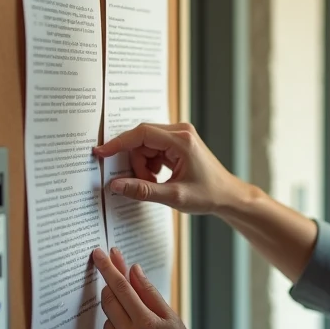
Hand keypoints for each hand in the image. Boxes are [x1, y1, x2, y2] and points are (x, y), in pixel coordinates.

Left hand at [92, 246, 216, 328]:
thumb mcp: (173, 319)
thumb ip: (150, 294)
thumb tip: (134, 271)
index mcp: (146, 323)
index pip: (121, 288)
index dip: (109, 268)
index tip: (99, 254)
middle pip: (108, 300)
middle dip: (108, 283)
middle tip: (109, 268)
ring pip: (108, 319)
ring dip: (115, 309)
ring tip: (135, 315)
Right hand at [93, 122, 244, 214]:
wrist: (229, 196)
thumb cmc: (208, 195)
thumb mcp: (174, 196)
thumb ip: (143, 190)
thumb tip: (116, 185)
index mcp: (181, 140)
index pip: (141, 134)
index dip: (118, 143)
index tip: (101, 152)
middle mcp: (180, 131)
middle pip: (141, 139)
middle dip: (136, 162)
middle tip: (146, 182)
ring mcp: (179, 135)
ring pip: (145, 145)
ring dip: (143, 165)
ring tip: (156, 183)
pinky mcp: (177, 142)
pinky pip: (152, 149)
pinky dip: (150, 164)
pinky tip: (160, 178)